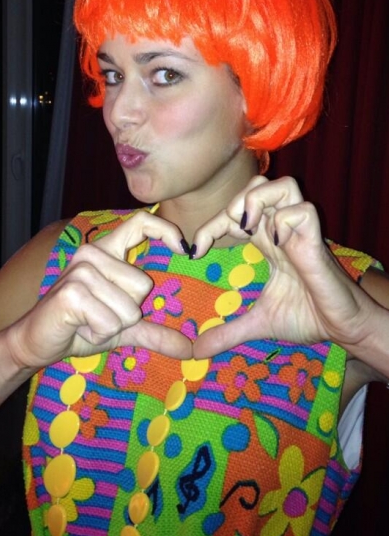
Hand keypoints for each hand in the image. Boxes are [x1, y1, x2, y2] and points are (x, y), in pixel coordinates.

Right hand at [5, 211, 192, 369]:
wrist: (36, 341)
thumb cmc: (79, 327)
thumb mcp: (123, 328)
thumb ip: (154, 332)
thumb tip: (191, 349)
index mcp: (106, 251)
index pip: (141, 222)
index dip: (166, 230)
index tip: (183, 249)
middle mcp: (92, 253)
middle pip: (142, 285)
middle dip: (128, 313)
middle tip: (100, 315)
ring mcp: (80, 270)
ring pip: (128, 308)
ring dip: (112, 326)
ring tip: (88, 322)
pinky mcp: (72, 292)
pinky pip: (110, 322)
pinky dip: (99, 334)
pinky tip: (80, 327)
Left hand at [192, 176, 368, 358]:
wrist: (340, 329)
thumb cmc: (306, 317)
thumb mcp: (258, 324)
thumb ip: (227, 333)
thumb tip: (196, 351)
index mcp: (267, 241)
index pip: (235, 213)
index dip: (211, 224)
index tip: (195, 250)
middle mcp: (282, 231)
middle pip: (259, 184)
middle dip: (236, 202)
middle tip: (229, 232)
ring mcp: (300, 233)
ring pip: (284, 186)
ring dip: (259, 200)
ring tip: (249, 228)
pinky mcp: (316, 243)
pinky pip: (303, 211)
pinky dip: (285, 220)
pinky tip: (278, 245)